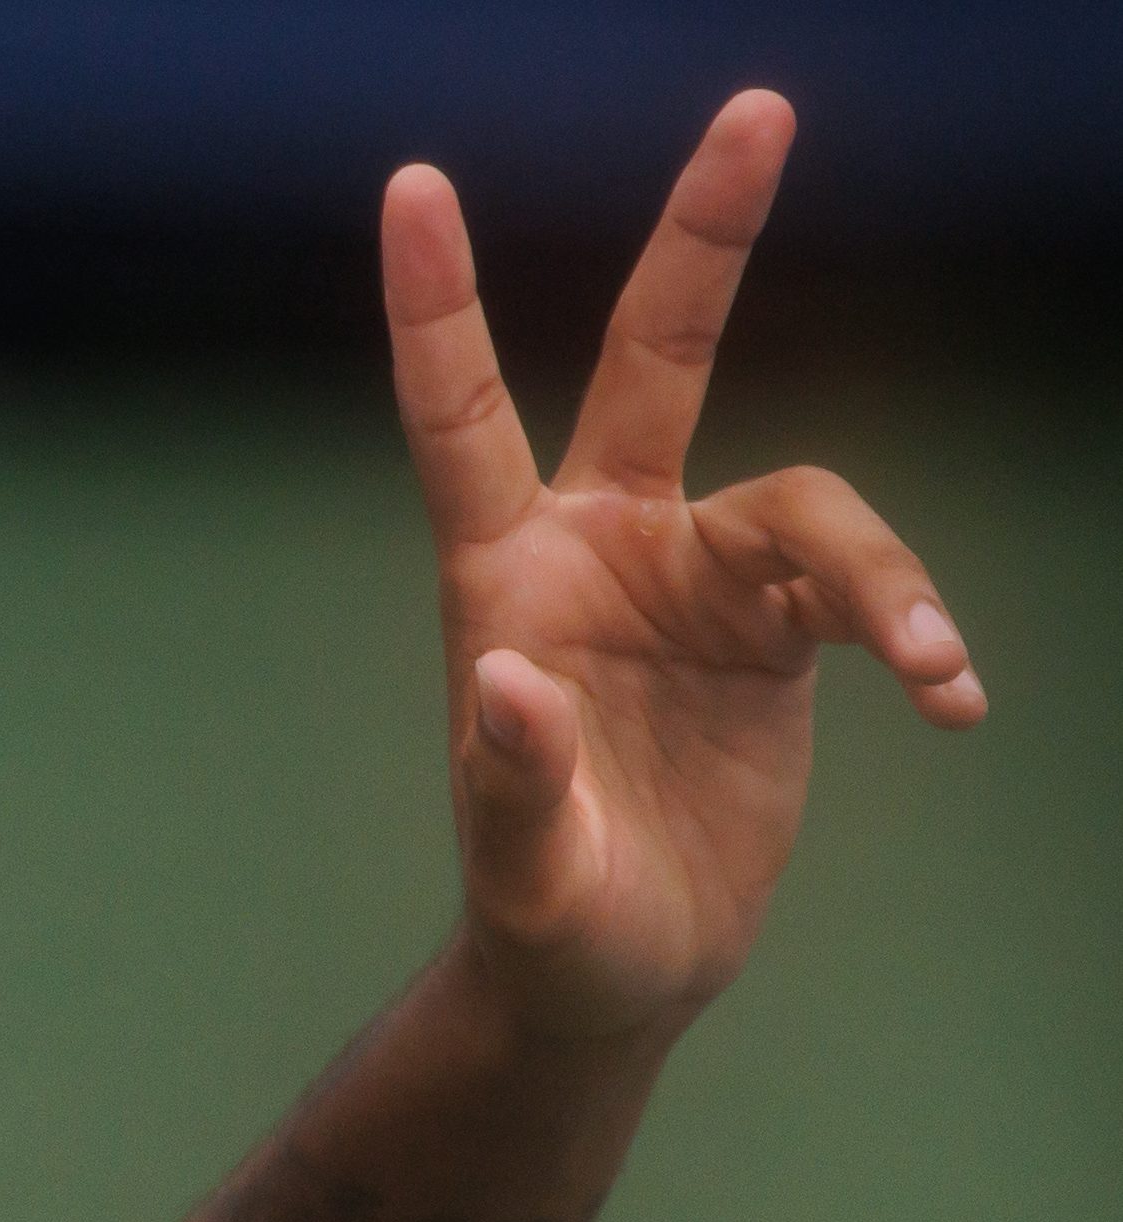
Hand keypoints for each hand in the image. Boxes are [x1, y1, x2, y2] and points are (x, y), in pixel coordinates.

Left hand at [384, 90, 983, 1046]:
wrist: (616, 970)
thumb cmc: (544, 917)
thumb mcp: (522, 871)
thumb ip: (512, 780)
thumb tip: (507, 681)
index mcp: (504, 579)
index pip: (458, 417)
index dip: (438, 303)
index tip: (413, 182)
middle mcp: (603, 546)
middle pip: (661, 358)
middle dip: (708, 234)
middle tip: (758, 107)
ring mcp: (697, 578)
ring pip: (814, 503)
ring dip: (883, 577)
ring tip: (935, 665)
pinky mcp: (779, 630)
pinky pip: (870, 589)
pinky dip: (917, 634)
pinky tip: (953, 700)